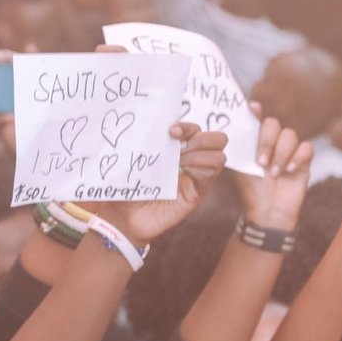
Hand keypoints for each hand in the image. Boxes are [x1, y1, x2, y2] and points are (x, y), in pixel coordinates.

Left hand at [83, 123, 226, 245]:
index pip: (194, 128)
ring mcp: (195, 177)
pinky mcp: (196, 194)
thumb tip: (138, 123)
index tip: (170, 131)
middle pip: (218, 139)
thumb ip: (140, 143)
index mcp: (175, 148)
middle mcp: (190, 159)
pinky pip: (210, 177)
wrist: (122, 216)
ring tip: (179, 162)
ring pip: (220, 157)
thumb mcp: (131, 161)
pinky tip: (182, 172)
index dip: (187, 126)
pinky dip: (200, 170)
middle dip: (202, 138)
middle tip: (180, 147)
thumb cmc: (124, 186)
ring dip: (200, 155)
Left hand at [237, 107, 313, 228]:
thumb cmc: (251, 189)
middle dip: (266, 141)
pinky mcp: (304, 159)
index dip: (254, 111)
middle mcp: (273, 140)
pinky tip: (289, 171)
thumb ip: (238, 148)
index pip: (256, 119)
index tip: (252, 109)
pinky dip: (297, 157)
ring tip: (273, 174)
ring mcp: (289, 148)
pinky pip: (306, 147)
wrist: (267, 210)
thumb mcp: (240, 167)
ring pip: (290, 135)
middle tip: (260, 162)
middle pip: (273, 124)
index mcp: (255, 139)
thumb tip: (226, 131)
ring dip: (280, 154)